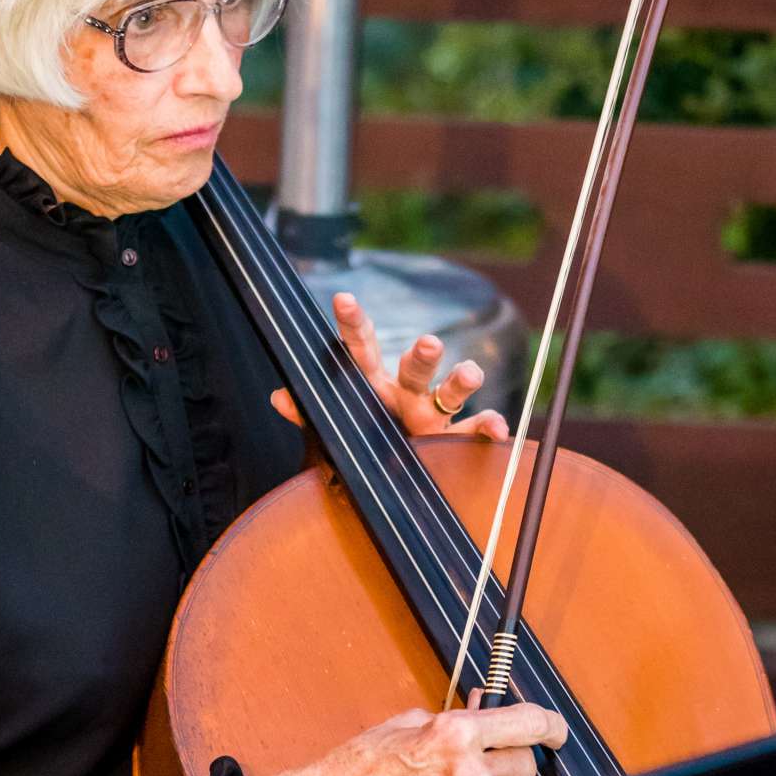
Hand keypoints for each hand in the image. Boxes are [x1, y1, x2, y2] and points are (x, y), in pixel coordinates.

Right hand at [222, 701, 568, 775]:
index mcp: (456, 735)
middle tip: (484, 765)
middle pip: (527, 767)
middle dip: (511, 762)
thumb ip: (454, 722)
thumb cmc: (359, 769)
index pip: (530, 724)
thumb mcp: (405, 725)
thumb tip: (488, 717)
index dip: (551, 726)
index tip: (556, 731)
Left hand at [270, 292, 508, 441]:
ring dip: (461, 380)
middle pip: (414, 367)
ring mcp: (432, 413)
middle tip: (429, 343)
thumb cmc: (364, 437)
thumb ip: (309, 413)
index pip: (362, 349)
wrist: (392, 475)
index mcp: (373, 384)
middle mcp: (406, 392)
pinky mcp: (452, 440)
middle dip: (421, 354)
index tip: (343, 300)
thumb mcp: (336, 425)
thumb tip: (277, 397)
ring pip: (449, 392)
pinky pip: (473, 432)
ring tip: (470, 374)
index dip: (354, 325)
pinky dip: (488, 429)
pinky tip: (498, 430)